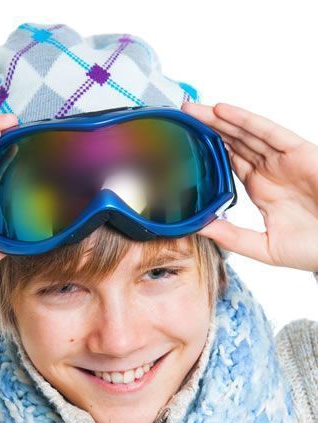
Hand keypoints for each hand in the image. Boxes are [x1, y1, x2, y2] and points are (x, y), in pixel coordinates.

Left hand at [181, 101, 317, 271]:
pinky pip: (269, 132)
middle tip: (183, 115)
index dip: (208, 149)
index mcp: (261, 189)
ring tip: (194, 109)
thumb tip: (200, 230)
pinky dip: (246, 120)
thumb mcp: (263, 247)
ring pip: (246, 132)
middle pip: (233, 142)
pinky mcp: (298, 153)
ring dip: (221, 119)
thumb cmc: (313, 248)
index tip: (185, 142)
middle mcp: (270, 171)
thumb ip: (232, 237)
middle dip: (208, 128)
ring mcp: (283, 160)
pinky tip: (223, 112)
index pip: (229, 161)